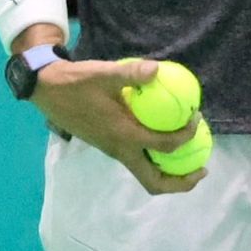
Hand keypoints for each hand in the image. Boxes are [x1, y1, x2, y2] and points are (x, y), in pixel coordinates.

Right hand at [31, 56, 206, 194]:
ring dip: (169, 173)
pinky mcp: (109, 145)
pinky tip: (163, 134)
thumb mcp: (104, 74)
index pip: (164, 145)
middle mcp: (120, 150)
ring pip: (146, 175)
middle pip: (154, 182)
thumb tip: (157, 69)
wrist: (48, 91)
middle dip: (181, 182)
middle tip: (202, 169)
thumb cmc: (76, 83)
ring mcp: (114, 150)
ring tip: (189, 156)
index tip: (196, 117)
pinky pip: (138, 161)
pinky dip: (156, 158)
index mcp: (123, 135)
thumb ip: (131, 73)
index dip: (187, 135)